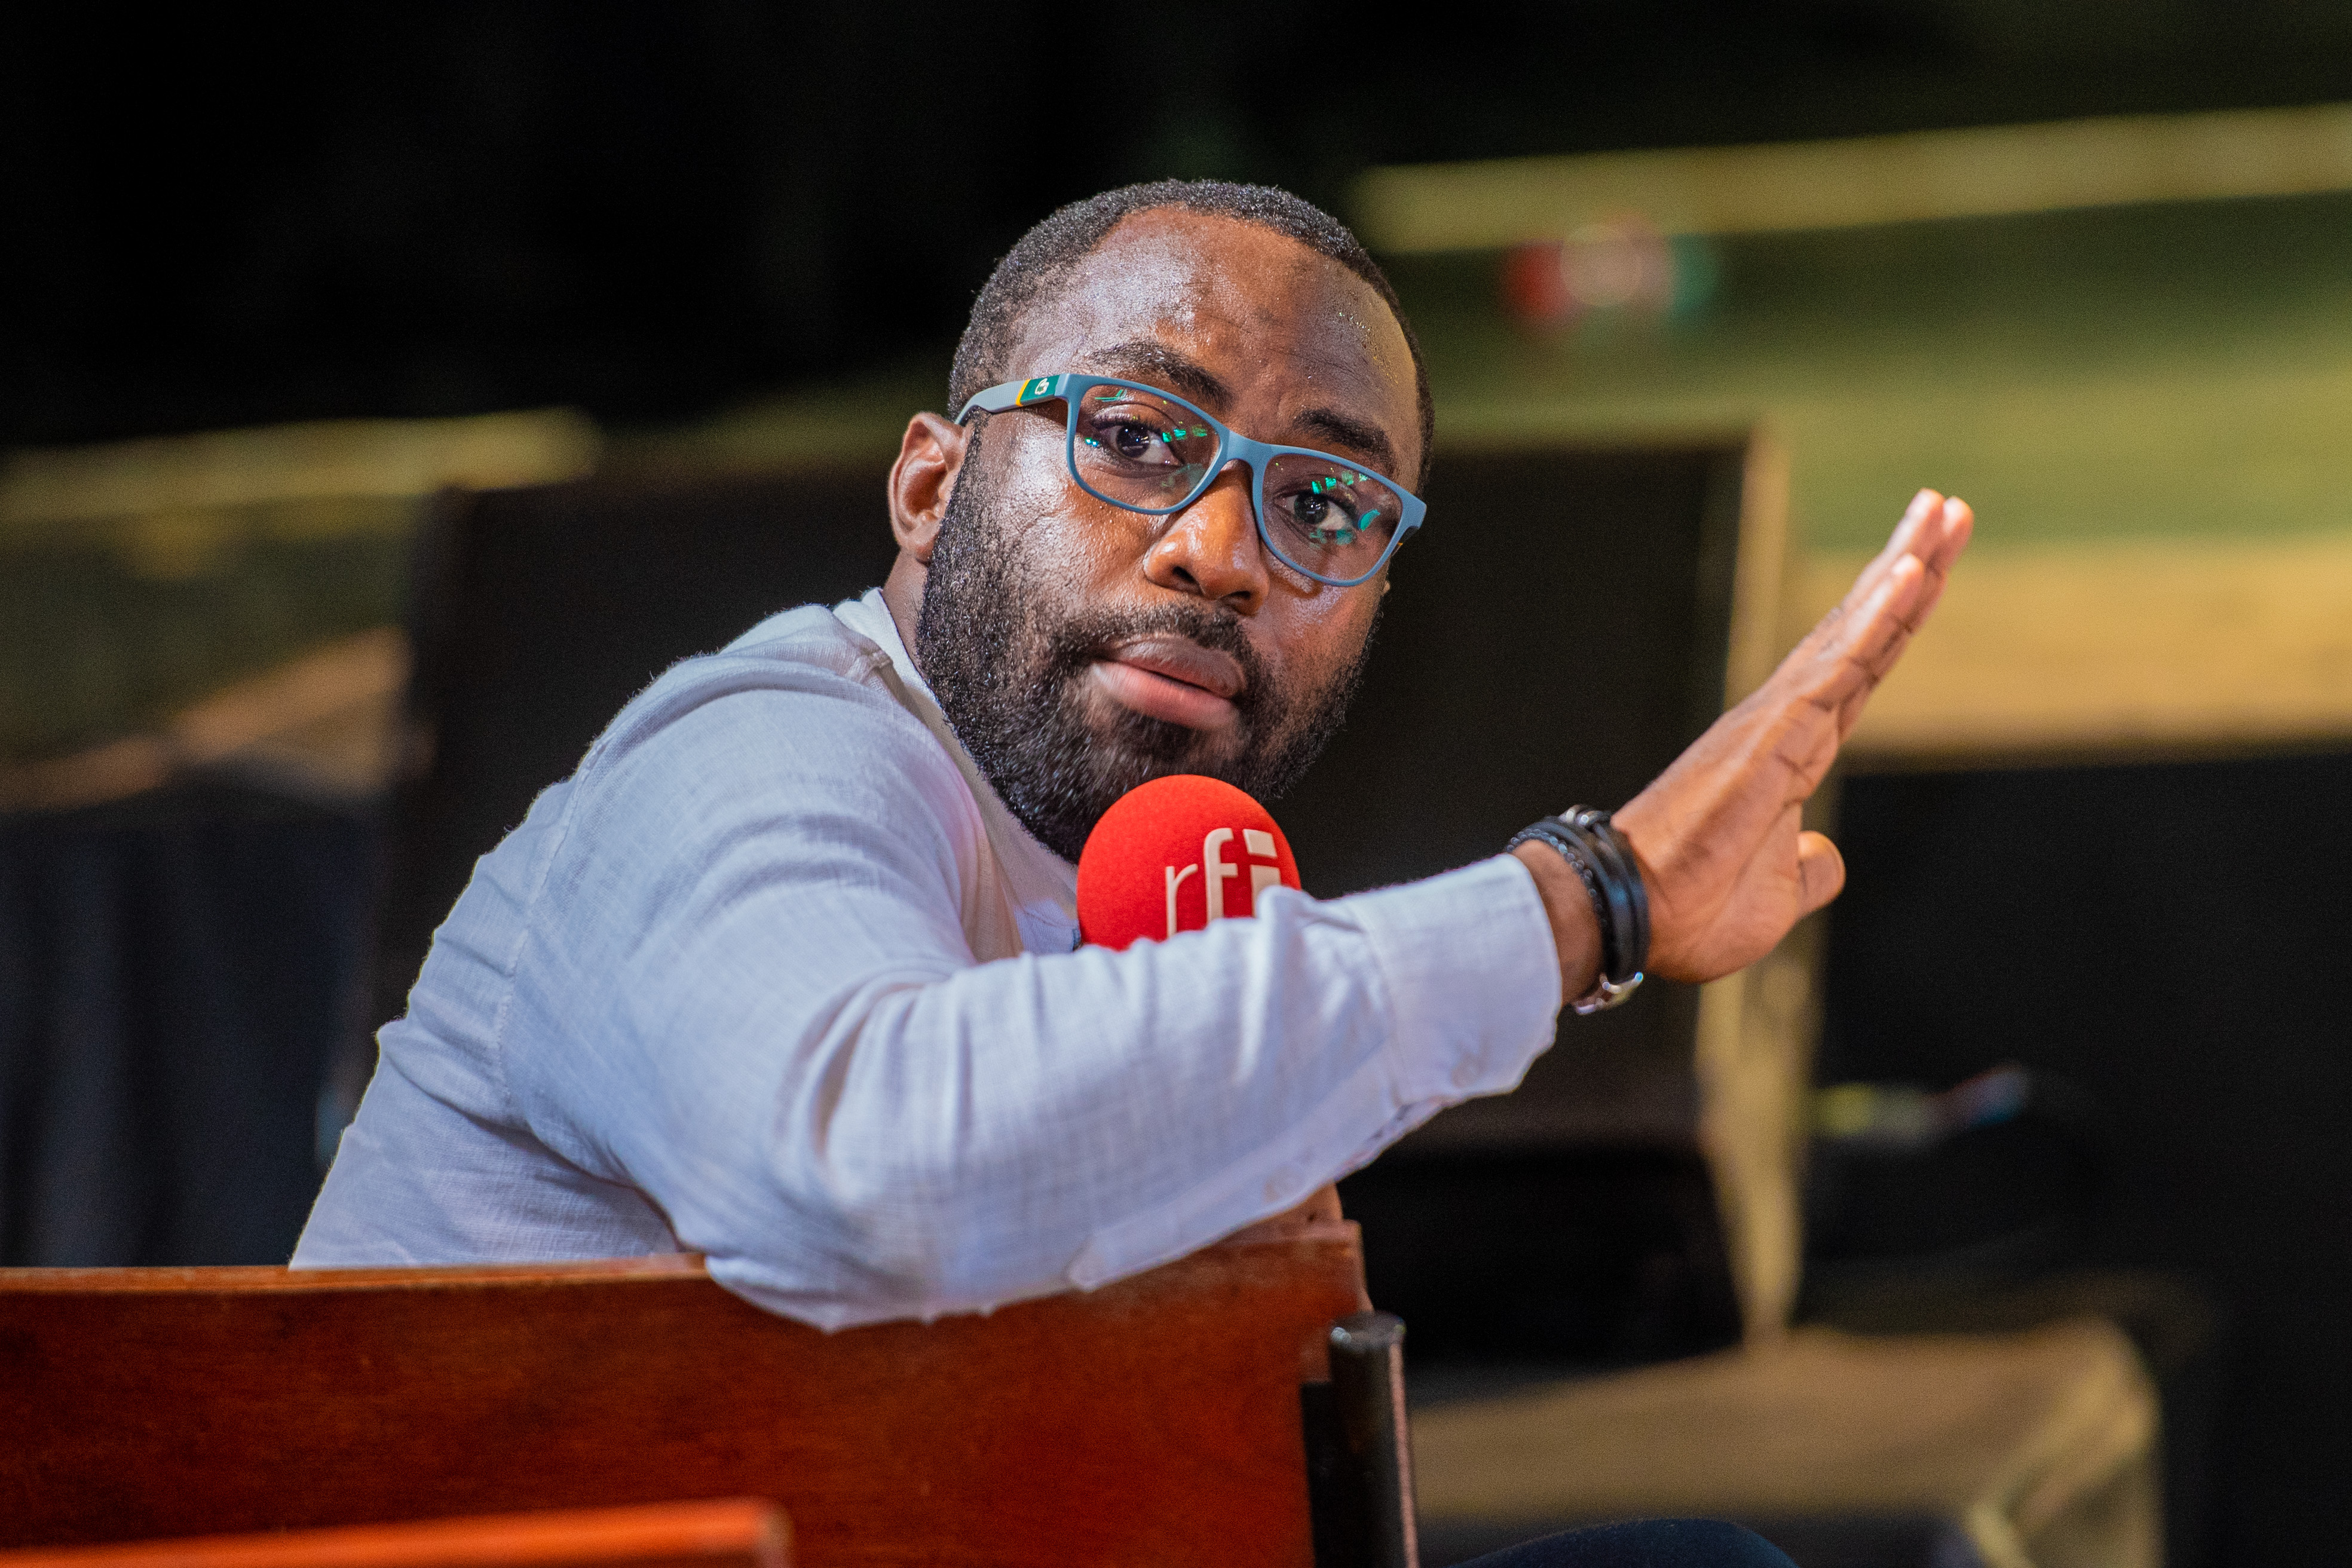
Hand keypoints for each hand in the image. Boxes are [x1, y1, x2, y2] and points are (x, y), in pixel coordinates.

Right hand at [1607, 488, 1972, 983]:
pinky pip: (1841, 664)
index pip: (1859, 673)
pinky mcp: (1776, 731)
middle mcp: (1786, 722)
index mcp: (1792, 756)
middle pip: (1862, 631)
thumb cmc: (1689, 911)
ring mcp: (1780, 720)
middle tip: (1946, 507)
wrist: (1637, 916)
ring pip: (1857, 631)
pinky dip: (1878, 616)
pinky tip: (1911, 573)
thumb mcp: (1777, 897)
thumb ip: (1807, 870)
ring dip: (1905, 569)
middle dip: (1908, 567)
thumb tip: (1823, 857)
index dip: (1896, 620)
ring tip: (1942, 511)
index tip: (1929, 568)